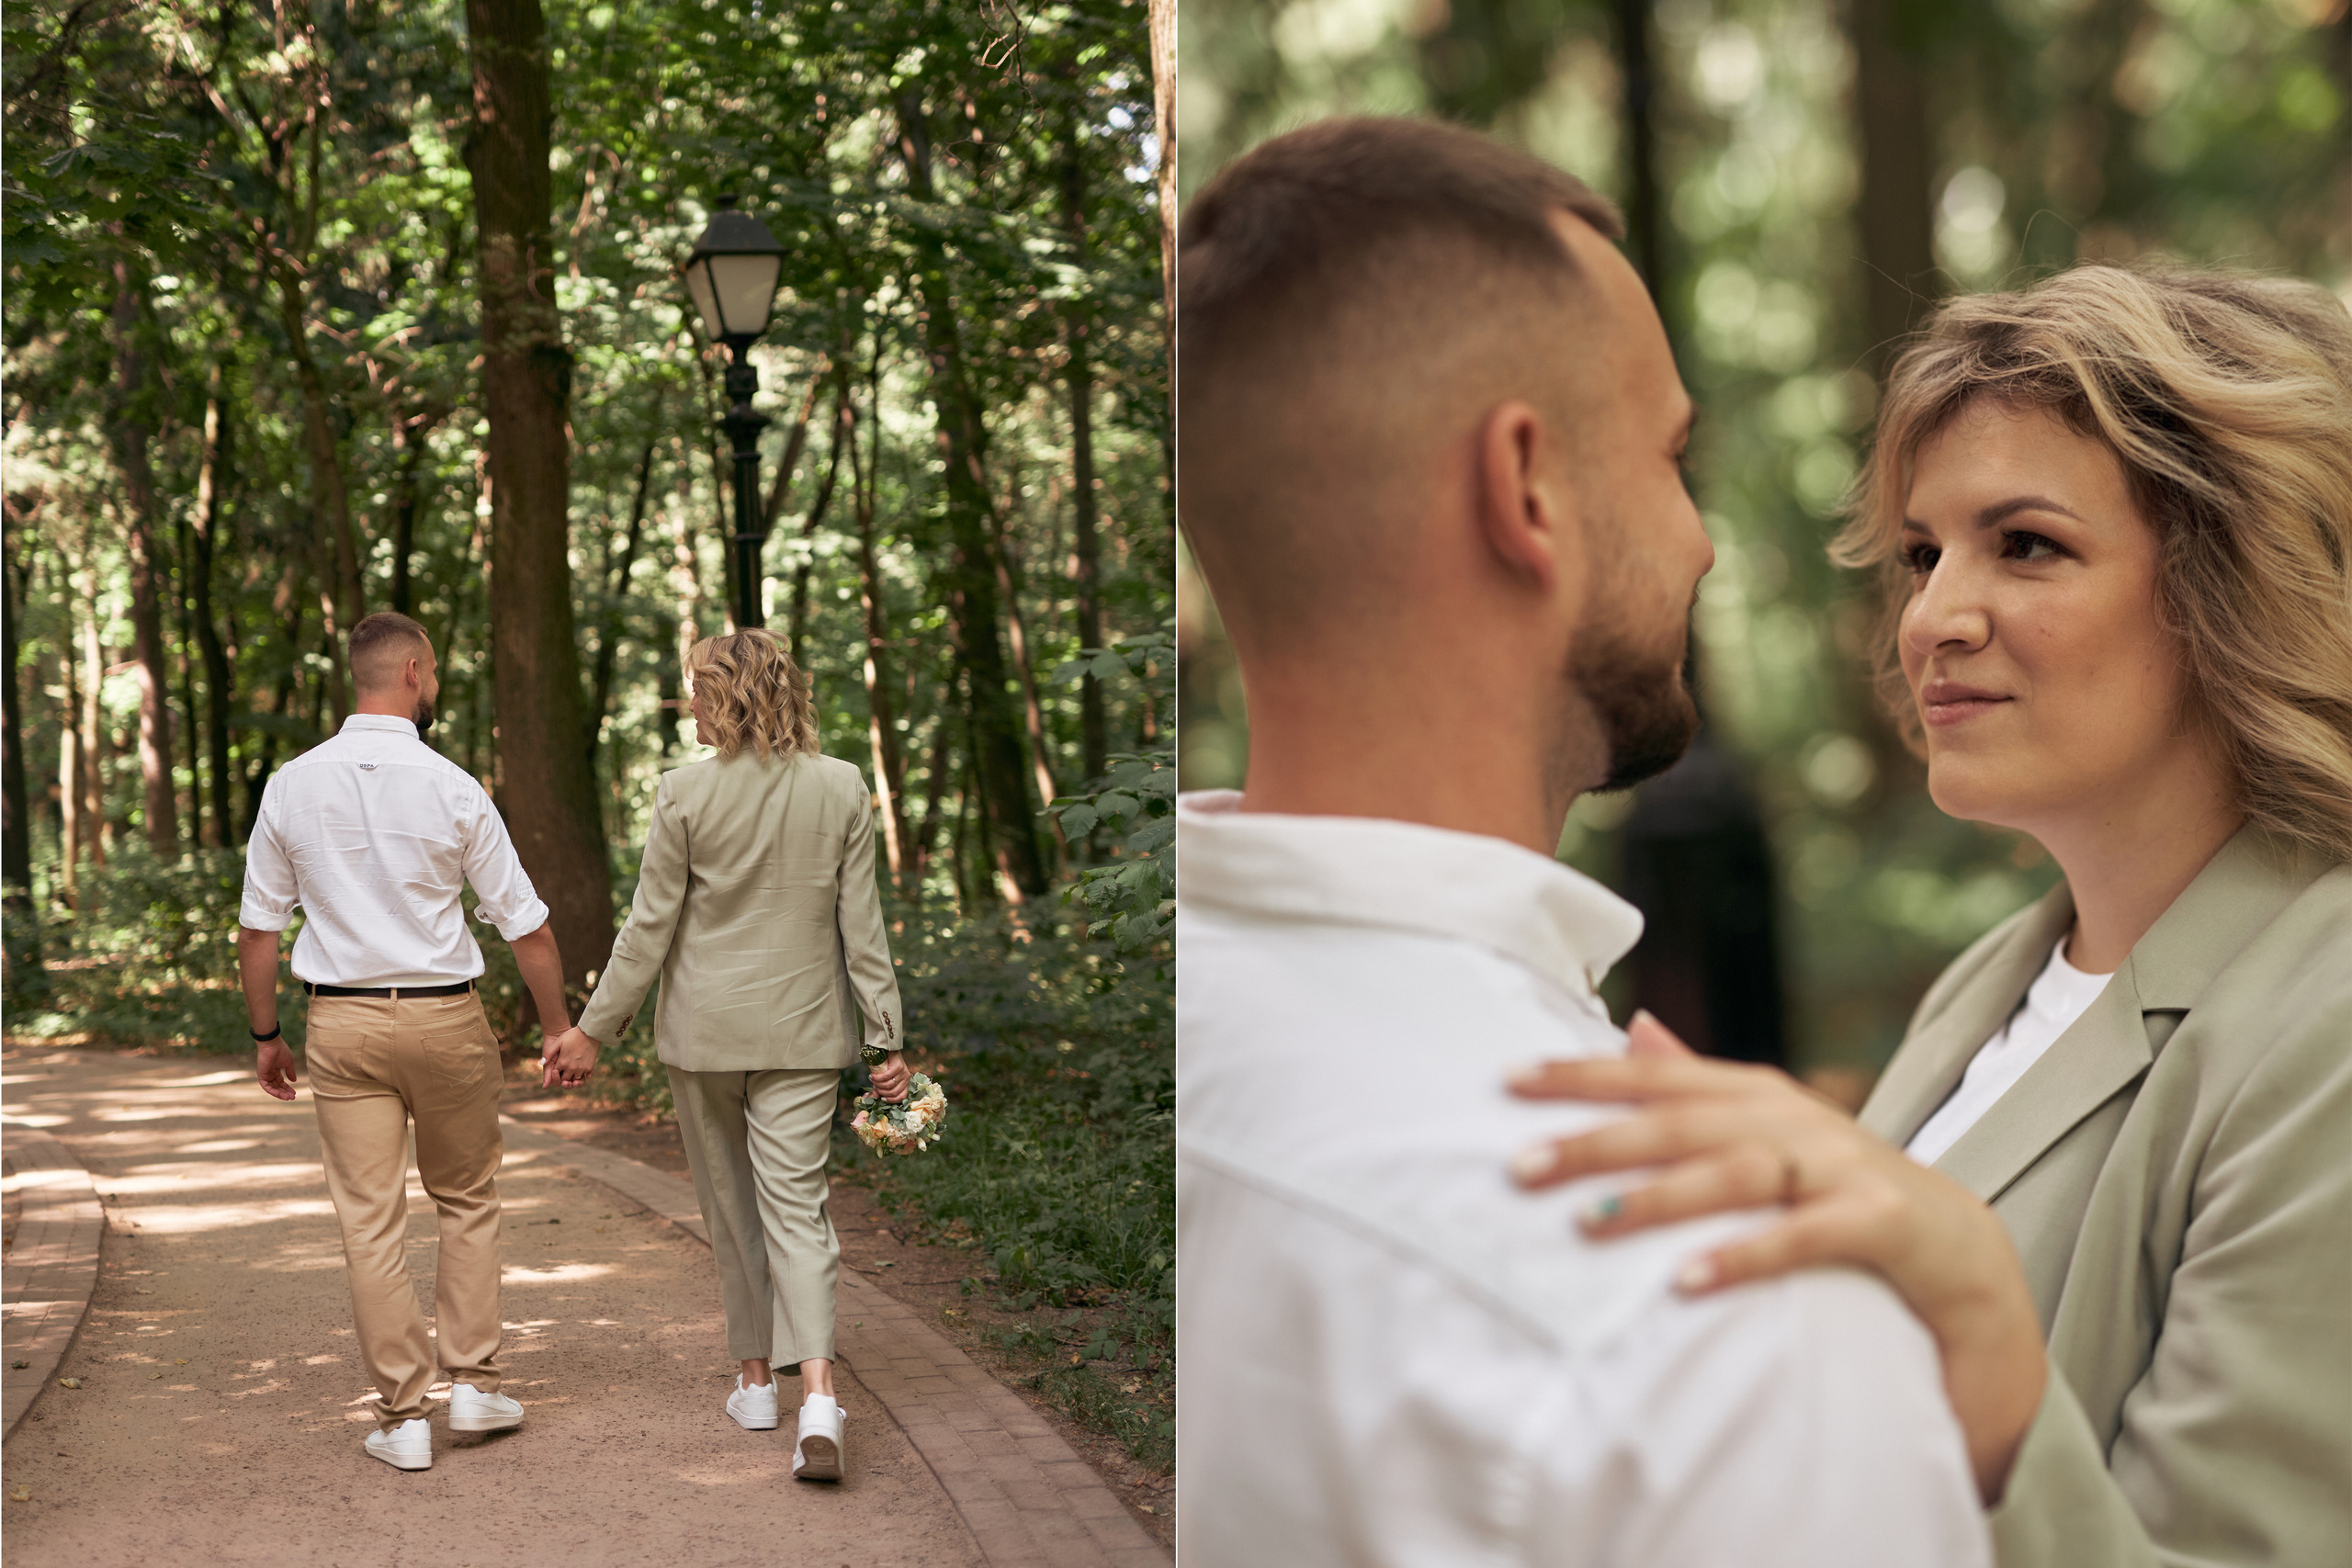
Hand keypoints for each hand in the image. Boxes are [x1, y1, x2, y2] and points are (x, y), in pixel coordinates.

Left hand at [257, 1039, 298, 1100]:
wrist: (272, 1045)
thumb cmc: (281, 1051)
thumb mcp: (289, 1063)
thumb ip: (291, 1072)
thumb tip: (294, 1081)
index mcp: (275, 1071)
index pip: (281, 1082)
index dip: (287, 1088)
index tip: (294, 1093)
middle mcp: (269, 1074)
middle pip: (277, 1087)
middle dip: (285, 1092)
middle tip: (293, 1097)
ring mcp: (265, 1075)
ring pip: (272, 1088)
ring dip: (280, 1094)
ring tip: (288, 1097)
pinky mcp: (261, 1076)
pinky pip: (266, 1087)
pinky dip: (273, 1091)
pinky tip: (280, 1094)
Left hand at [540, 1026, 598, 1088]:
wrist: (589, 1032)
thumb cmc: (572, 1035)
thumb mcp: (558, 1042)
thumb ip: (549, 1053)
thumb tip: (541, 1063)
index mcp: (563, 1063)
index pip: (556, 1074)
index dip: (555, 1073)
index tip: (556, 1068)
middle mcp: (572, 1068)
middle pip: (565, 1079)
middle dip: (563, 1078)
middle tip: (564, 1074)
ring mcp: (582, 1068)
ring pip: (576, 1079)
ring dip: (574, 1077)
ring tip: (573, 1072)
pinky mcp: (590, 1067)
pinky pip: (587, 1076)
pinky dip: (585, 1075)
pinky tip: (583, 1071)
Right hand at [867, 1050, 910, 1102]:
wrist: (887, 1049)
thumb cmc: (886, 1065)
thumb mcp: (884, 1078)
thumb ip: (880, 1088)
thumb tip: (876, 1096)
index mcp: (905, 1083)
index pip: (902, 1096)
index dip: (892, 1100)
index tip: (882, 1098)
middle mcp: (906, 1078)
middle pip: (893, 1092)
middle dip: (881, 1091)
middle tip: (874, 1085)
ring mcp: (903, 1072)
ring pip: (889, 1085)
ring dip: (878, 1084)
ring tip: (873, 1079)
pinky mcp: (898, 1067)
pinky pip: (886, 1077)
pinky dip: (877, 1078)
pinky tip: (872, 1075)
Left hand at [1504, 1010, 2045, 1502]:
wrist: (1966, 1260)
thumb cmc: (1843, 1196)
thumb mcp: (1768, 1138)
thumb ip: (1699, 1091)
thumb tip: (1633, 1028)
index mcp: (1758, 1098)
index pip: (1657, 1077)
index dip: (1583, 1075)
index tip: (1506, 1080)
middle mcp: (1796, 1121)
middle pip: (1682, 1121)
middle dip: (1597, 1138)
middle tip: (1520, 1166)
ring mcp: (1843, 1167)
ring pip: (1736, 1170)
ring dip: (1658, 1196)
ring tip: (1588, 1221)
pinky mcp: (1884, 1223)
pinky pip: (1805, 1237)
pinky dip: (1745, 1254)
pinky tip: (1686, 1280)